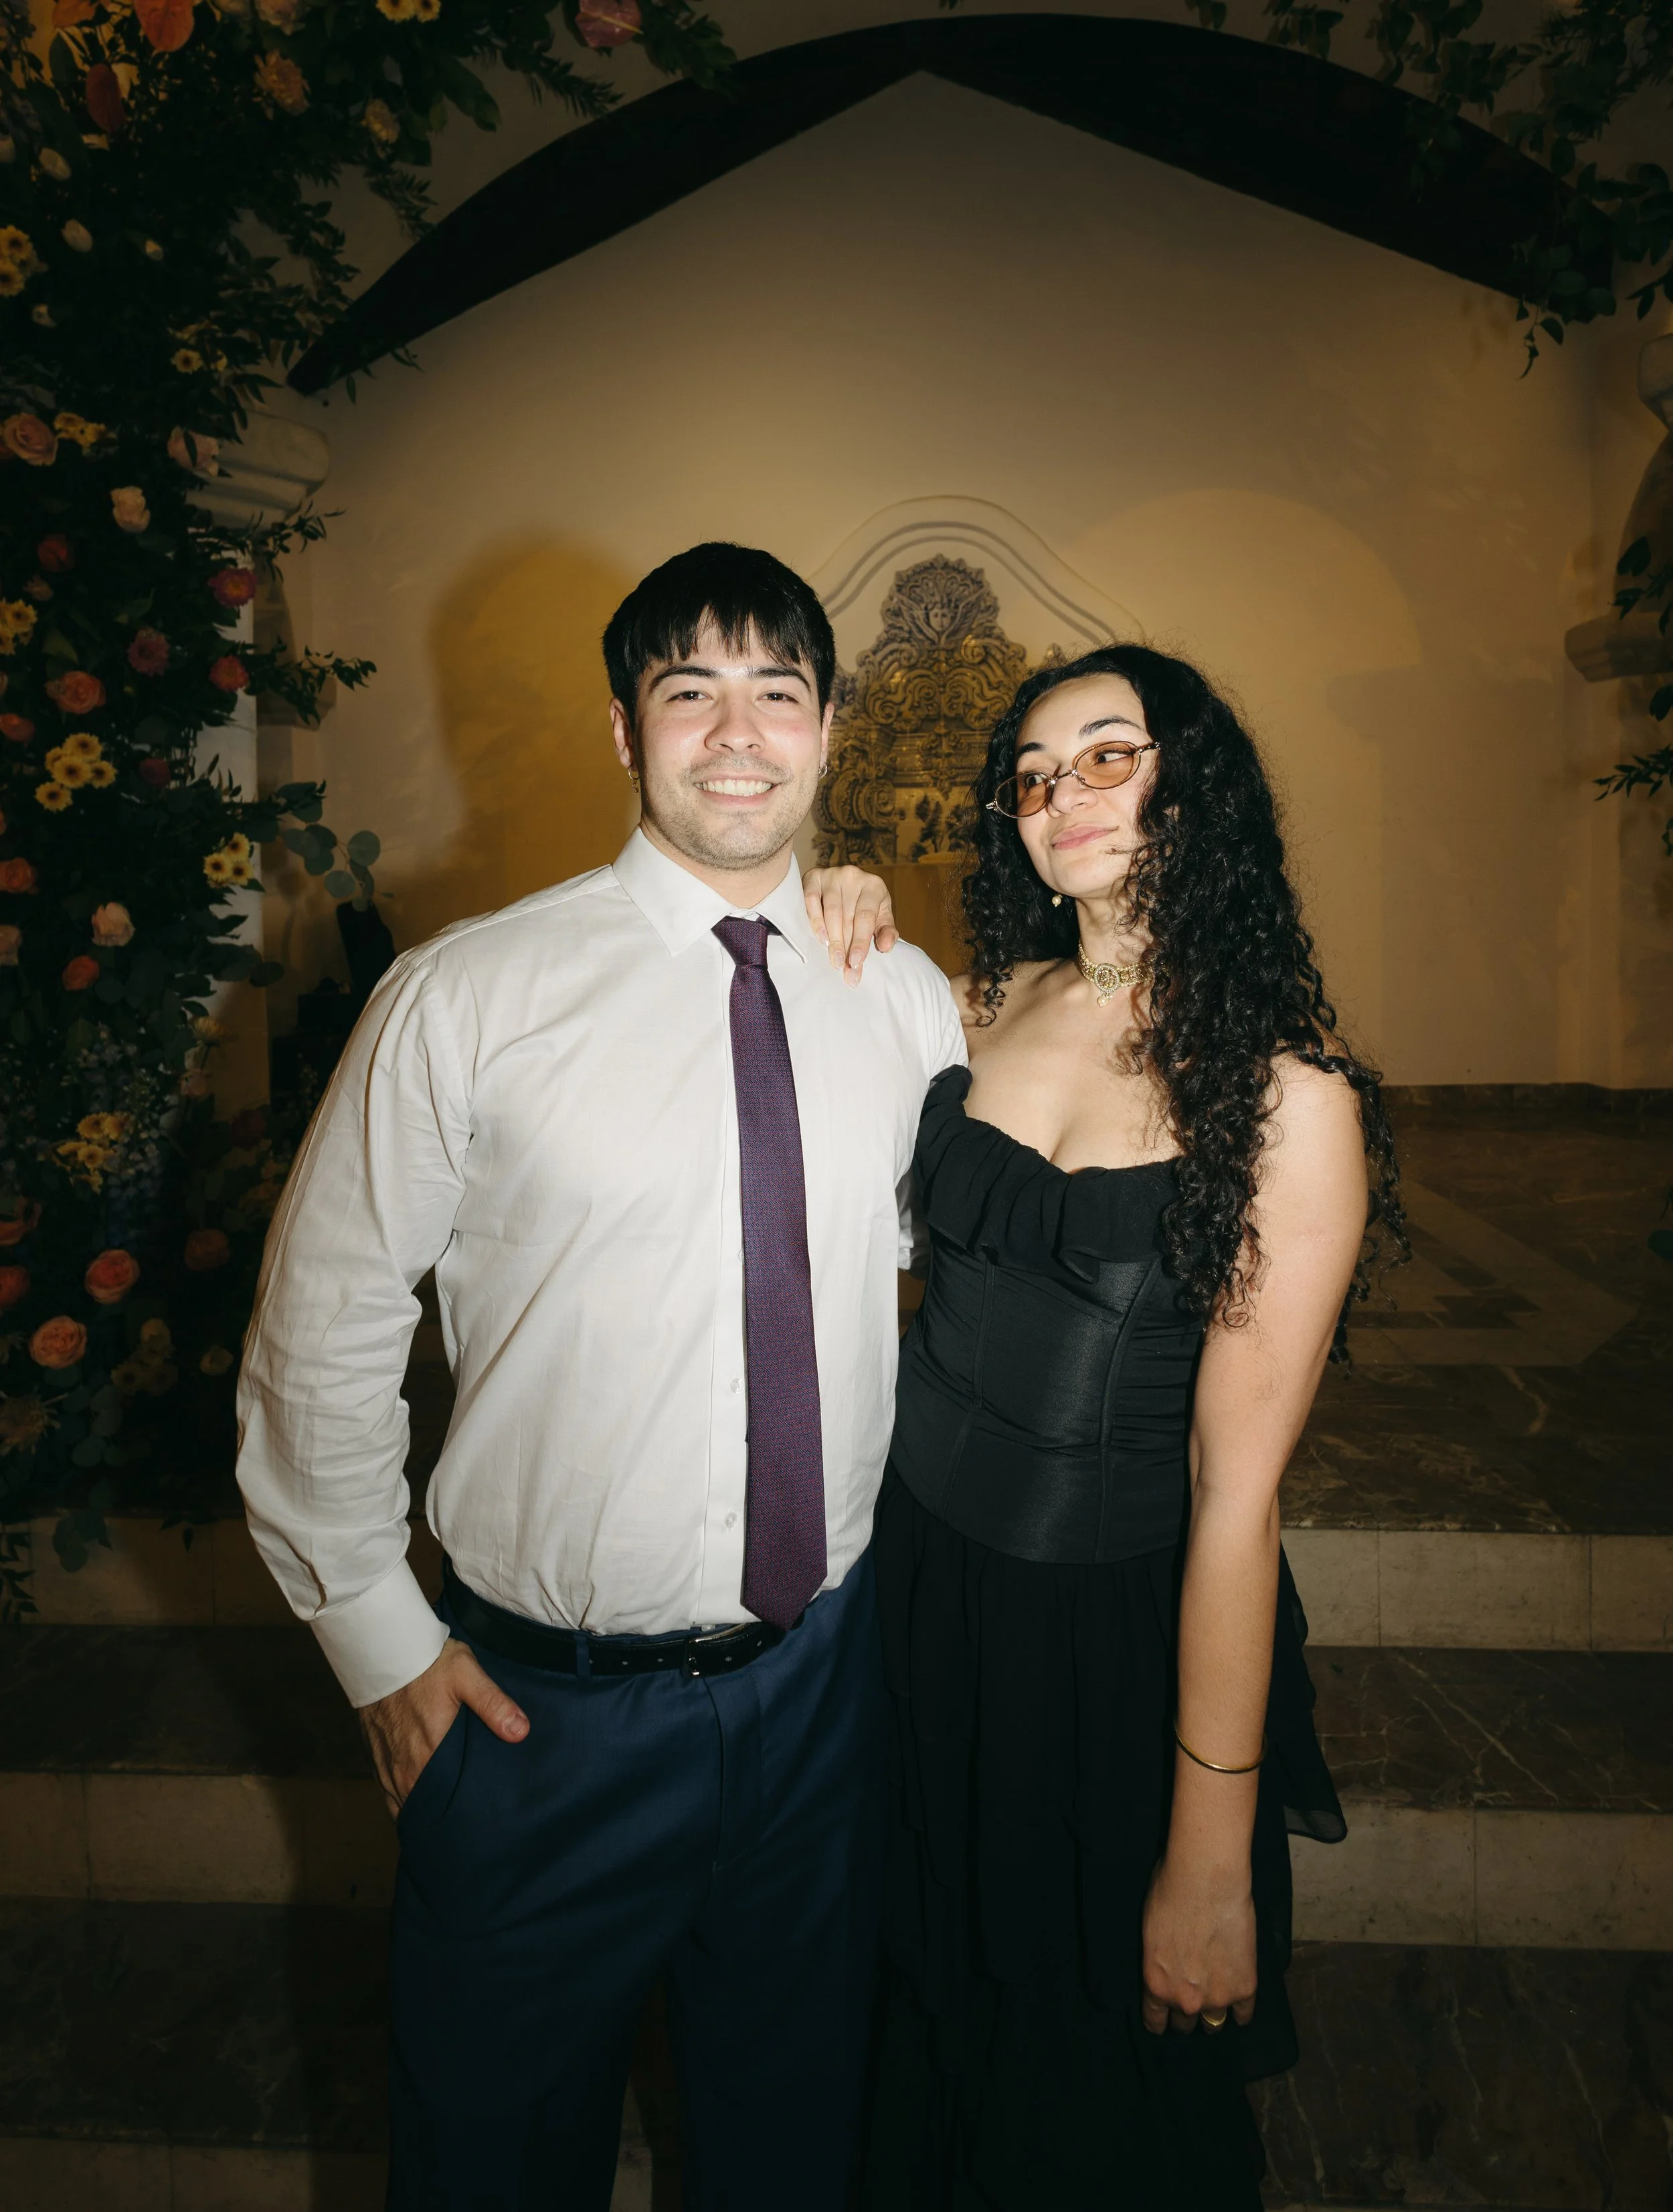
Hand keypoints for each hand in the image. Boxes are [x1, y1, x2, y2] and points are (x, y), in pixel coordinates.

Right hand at [358, 1636, 528, 1820]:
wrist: (381, 1649)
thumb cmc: (426, 1662)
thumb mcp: (466, 1674)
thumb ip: (493, 1704)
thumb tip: (520, 1732)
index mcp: (428, 1755)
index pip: (448, 1803)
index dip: (462, 1814)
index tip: (480, 1817)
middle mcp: (404, 1769)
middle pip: (427, 1808)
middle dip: (446, 1815)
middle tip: (469, 1818)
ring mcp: (386, 1766)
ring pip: (405, 1803)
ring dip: (423, 1808)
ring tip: (447, 1813)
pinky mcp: (375, 1758)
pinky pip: (389, 1792)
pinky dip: (404, 1797)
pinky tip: (421, 1795)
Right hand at [802, 865, 896, 985]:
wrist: (843, 885)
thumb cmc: (865, 905)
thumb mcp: (881, 917)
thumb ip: (886, 932)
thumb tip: (886, 947)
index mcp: (874, 886)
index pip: (866, 917)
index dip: (860, 941)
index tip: (855, 962)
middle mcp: (853, 876)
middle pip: (847, 916)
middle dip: (845, 946)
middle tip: (843, 968)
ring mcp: (832, 875)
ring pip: (830, 911)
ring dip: (832, 938)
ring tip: (834, 959)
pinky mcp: (813, 877)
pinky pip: (811, 900)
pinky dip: (815, 921)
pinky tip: (822, 939)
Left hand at [1140, 1851, 1257, 2034]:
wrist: (1207, 1880)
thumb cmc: (1170, 1892)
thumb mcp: (1150, 1930)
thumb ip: (1159, 1958)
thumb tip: (1167, 1961)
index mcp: (1156, 1984)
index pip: (1155, 2021)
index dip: (1161, 2021)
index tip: (1165, 2020)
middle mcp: (1185, 2000)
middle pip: (1185, 2024)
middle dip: (1187, 2012)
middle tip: (1194, 1998)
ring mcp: (1217, 1998)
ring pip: (1214, 2024)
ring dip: (1214, 2016)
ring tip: (1217, 2004)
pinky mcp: (1245, 1988)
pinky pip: (1245, 2014)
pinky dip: (1242, 2010)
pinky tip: (1240, 2004)